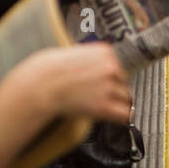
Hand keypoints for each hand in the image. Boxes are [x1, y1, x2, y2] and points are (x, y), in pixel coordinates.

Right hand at [9, 43, 130, 122]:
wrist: (42, 85)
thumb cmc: (52, 70)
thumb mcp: (77, 54)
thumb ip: (95, 60)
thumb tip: (105, 69)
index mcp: (105, 51)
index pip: (120, 66)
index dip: (112, 76)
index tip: (105, 83)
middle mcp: (111, 67)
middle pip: (125, 81)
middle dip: (115, 89)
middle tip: (100, 95)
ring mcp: (109, 86)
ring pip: (126, 97)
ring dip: (117, 102)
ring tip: (100, 105)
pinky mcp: (103, 106)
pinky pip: (125, 114)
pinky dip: (121, 116)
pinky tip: (113, 116)